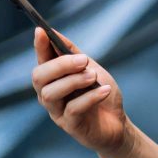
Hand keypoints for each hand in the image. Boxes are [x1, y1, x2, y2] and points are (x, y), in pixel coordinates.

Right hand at [29, 26, 128, 157]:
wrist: (118, 125)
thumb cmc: (102, 95)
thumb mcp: (92, 70)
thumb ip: (74, 54)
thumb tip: (55, 33)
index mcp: (53, 80)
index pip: (41, 60)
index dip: (39, 46)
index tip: (41, 31)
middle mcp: (49, 95)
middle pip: (39, 77)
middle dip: (60, 65)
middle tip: (84, 60)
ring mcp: (57, 112)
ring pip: (50, 94)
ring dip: (73, 81)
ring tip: (94, 77)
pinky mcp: (70, 126)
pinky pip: (73, 109)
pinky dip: (90, 97)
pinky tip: (105, 90)